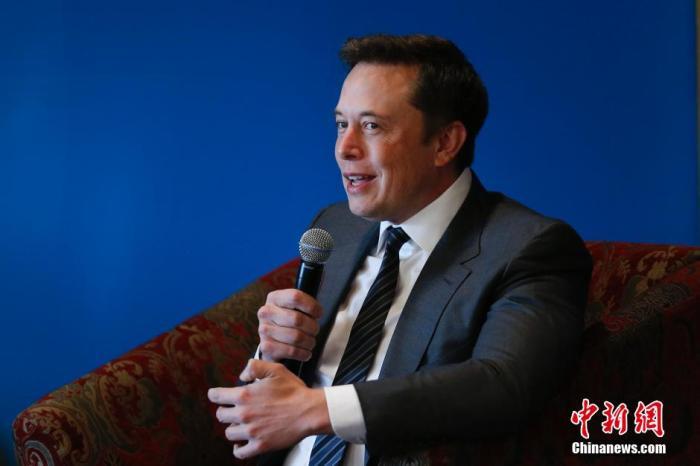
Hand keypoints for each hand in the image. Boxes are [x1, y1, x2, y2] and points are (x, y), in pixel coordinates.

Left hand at [208, 359, 331, 458]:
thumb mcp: (275, 370)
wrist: (309, 411)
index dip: (215, 394)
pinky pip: (240, 452)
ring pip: (229, 433)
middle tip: (234, 409)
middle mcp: (244, 414)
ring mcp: (251, 432)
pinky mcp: (260, 445)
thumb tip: (242, 375)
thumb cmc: (293, 390)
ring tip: (241, 424)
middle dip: (225, 411)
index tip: (217, 395)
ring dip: (233, 428)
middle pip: (220, 415)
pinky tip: (242, 442)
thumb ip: (255, 367)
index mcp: (244, 395)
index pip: (216, 396)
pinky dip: (238, 448)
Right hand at [257, 289, 322, 360]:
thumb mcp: (294, 307)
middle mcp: (266, 312)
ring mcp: (264, 330)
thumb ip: (304, 304)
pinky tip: (305, 352)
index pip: (295, 297)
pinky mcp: (266, 347)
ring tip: (310, 342)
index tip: (318, 314)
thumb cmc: (289, 322)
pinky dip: (303, 353)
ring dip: (309, 342)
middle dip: (312, 327)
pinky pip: (292, 351)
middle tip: (315, 331)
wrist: (273, 342)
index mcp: (275, 298)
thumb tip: (317, 312)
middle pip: (298, 319)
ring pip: (296, 337)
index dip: (311, 306)